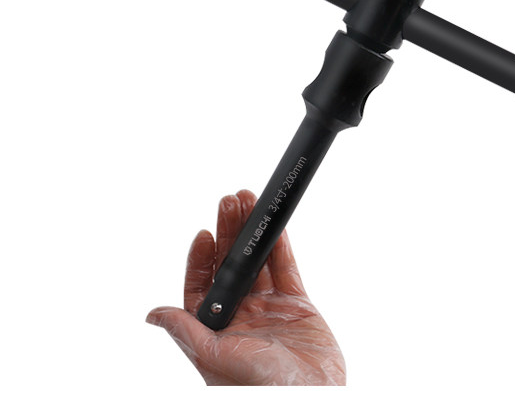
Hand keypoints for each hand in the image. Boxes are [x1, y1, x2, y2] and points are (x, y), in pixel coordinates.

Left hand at [146, 190, 345, 385]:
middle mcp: (240, 317)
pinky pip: (286, 268)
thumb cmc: (261, 389)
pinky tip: (274, 225)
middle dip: (228, 233)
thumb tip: (153, 314)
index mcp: (216, 331)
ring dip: (253, 232)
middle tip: (229, 202)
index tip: (204, 234)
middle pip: (230, 266)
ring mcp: (270, 309)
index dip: (202, 259)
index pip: (202, 287)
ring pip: (258, 262)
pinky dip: (280, 245)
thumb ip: (187, 331)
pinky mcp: (297, 305)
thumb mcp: (216, 359)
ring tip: (249, 201)